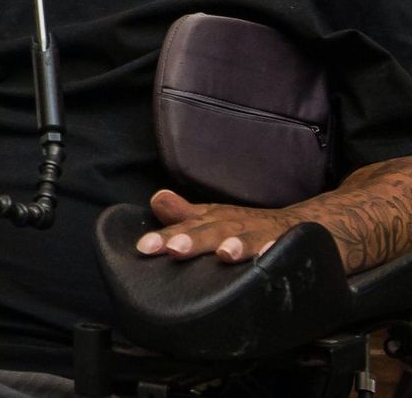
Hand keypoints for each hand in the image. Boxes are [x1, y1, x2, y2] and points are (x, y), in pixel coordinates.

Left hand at [135, 188, 305, 264]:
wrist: (313, 225)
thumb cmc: (252, 228)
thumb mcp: (216, 220)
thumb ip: (184, 216)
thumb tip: (155, 200)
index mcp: (216, 222)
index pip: (186, 228)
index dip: (165, 237)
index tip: (144, 248)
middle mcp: (238, 225)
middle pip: (214, 231)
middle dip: (195, 239)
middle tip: (174, 248)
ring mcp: (266, 234)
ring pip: (250, 238)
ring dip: (238, 244)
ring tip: (224, 254)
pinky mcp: (294, 244)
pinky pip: (289, 249)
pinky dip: (282, 251)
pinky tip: (274, 255)